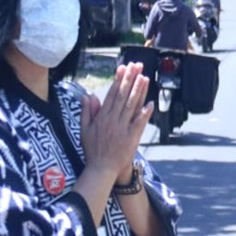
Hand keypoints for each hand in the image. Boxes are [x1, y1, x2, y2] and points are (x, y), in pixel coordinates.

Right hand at [80, 63, 153, 181]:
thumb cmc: (92, 150)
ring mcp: (122, 129)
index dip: (119, 80)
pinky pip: (139, 123)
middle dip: (130, 79)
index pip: (112, 94)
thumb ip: (87, 112)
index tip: (123, 68)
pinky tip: (150, 103)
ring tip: (144, 78)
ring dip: (138, 91)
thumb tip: (88, 95)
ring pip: (131, 106)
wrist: (100, 169)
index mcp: (102, 117)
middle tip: (136, 66)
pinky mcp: (131, 138)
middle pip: (123, 96)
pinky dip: (145, 113)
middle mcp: (112, 120)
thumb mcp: (84, 129)